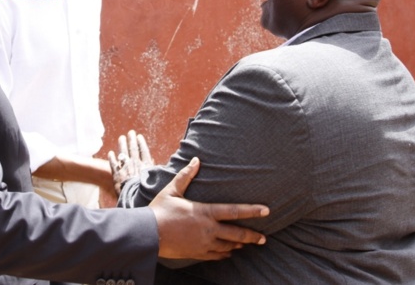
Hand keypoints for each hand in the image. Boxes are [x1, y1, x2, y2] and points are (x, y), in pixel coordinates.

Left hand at [107, 130, 153, 194]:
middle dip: (132, 140)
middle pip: (133, 149)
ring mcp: (125, 168)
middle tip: (131, 132)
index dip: (141, 143)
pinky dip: (112, 158)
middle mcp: (135, 164)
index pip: (143, 151)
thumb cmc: (147, 192)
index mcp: (145, 166)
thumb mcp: (155, 181)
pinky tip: (110, 153)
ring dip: (122, 144)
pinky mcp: (117, 174)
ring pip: (123, 153)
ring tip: (121, 137)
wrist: (135, 199)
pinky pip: (113, 164)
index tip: (139, 136)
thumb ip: (153, 170)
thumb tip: (153, 161)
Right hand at [149, 157, 268, 259]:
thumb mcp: (172, 190)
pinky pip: (216, 256)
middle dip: (252, 236)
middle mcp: (208, 229)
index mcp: (205, 212)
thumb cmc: (159, 210)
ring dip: (238, 245)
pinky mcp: (197, 253)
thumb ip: (186, 175)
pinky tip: (228, 253)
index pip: (234, 211)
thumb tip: (196, 159)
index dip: (252, 210)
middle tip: (264, 239)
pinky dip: (224, 254)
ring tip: (246, 244)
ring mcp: (204, 243)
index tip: (267, 211)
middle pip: (237, 234)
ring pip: (228, 246)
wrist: (148, 234)